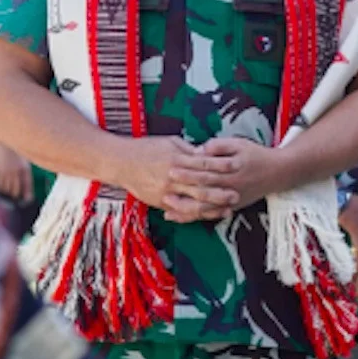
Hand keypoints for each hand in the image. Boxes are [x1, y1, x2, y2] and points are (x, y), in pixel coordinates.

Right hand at [0, 143, 34, 203]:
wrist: (5, 143)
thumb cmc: (17, 151)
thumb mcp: (24, 160)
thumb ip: (25, 171)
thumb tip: (24, 184)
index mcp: (25, 168)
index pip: (28, 183)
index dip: (28, 192)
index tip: (28, 199)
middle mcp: (16, 171)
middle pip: (16, 189)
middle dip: (16, 194)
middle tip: (16, 196)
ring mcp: (7, 172)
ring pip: (7, 188)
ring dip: (8, 192)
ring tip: (9, 192)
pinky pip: (0, 184)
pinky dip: (1, 188)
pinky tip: (3, 188)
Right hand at [112, 136, 237, 222]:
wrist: (121, 162)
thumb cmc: (146, 148)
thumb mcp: (169, 142)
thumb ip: (189, 149)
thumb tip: (208, 153)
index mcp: (177, 159)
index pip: (205, 163)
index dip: (222, 165)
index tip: (236, 166)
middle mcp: (173, 177)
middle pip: (202, 187)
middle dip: (221, 193)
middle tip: (236, 194)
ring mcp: (166, 192)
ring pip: (193, 204)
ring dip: (211, 209)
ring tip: (226, 210)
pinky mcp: (160, 202)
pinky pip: (181, 211)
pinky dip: (195, 215)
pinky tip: (207, 216)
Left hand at [165, 138, 277, 219]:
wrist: (277, 173)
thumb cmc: (256, 155)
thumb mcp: (240, 144)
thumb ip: (220, 146)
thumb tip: (200, 149)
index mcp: (232, 169)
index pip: (207, 169)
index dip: (189, 168)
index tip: (173, 166)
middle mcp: (230, 186)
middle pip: (203, 187)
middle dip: (183, 186)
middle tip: (165, 184)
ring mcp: (230, 199)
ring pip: (205, 206)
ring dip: (185, 206)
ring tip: (166, 204)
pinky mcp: (230, 207)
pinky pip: (209, 214)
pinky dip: (193, 216)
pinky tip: (178, 216)